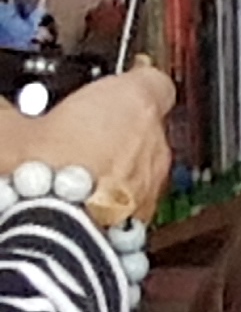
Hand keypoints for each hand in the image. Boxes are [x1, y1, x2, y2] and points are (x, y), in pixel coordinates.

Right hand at [6, 65, 171, 222]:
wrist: (56, 234)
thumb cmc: (41, 172)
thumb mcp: (9, 128)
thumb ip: (10, 110)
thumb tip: (3, 108)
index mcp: (131, 101)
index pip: (153, 78)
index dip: (133, 78)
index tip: (115, 79)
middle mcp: (154, 141)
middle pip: (146, 123)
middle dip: (115, 126)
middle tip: (75, 132)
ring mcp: (154, 181)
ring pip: (142, 163)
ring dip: (115, 163)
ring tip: (70, 170)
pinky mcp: (146, 216)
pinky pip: (134, 197)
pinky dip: (113, 196)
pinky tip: (79, 200)